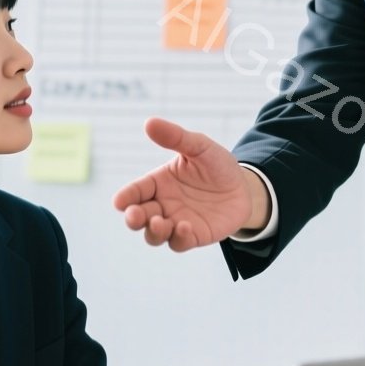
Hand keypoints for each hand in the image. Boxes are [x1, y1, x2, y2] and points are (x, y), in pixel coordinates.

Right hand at [112, 117, 269, 250]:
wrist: (244, 186)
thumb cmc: (217, 165)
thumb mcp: (199, 147)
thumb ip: (176, 138)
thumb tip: (149, 122)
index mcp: (158, 183)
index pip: (134, 192)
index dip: (125, 197)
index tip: (119, 201)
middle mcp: (162, 205)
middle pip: (138, 217)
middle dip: (133, 218)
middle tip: (135, 215)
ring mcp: (176, 222)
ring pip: (154, 235)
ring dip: (153, 232)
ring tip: (160, 223)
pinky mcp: (193, 236)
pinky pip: (179, 243)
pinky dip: (178, 238)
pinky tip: (184, 226)